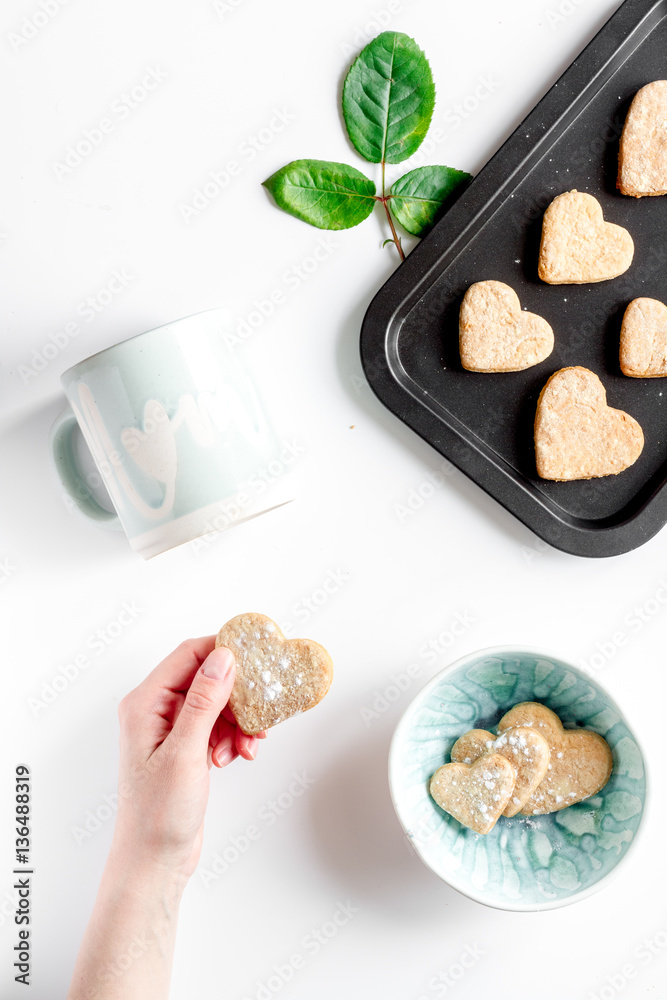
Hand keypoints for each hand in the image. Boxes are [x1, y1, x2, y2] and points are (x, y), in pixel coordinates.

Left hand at [110, 636, 265, 878]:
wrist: (154, 862)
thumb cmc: (158, 814)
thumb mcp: (185, 753)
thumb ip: (204, 702)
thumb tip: (224, 657)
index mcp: (145, 703)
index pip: (189, 655)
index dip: (224, 649)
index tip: (258, 654)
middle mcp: (156, 710)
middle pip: (208, 678)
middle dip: (238, 695)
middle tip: (261, 711)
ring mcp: (172, 729)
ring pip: (218, 703)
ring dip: (239, 721)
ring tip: (247, 746)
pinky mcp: (187, 747)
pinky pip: (219, 726)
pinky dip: (234, 737)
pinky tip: (237, 757)